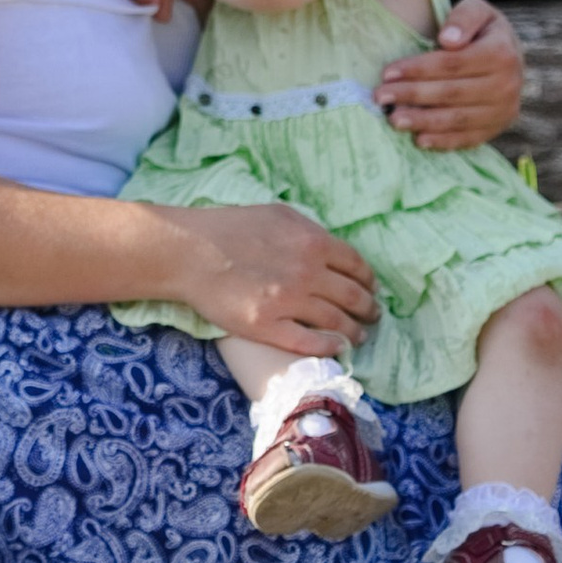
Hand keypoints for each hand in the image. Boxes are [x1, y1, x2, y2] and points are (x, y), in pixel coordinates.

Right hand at [170, 204, 377, 353]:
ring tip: (359, 336)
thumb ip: (309, 231)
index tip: (371, 289)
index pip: (357, 266)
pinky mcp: (268, 326)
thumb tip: (331, 248)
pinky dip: (330, 347)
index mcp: (312, 242)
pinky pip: (311, 342)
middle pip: (353, 296)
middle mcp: (308, 272)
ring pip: (338, 322)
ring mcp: (289, 301)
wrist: (189, 251)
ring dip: (355, 331)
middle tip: (373, 316)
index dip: (368, 281)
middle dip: (369, 309)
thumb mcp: (277, 214)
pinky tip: (337, 348)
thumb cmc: (229, 227)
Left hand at [378, 0, 523, 150]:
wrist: (511, 56)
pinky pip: (467, 138)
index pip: (452, 64)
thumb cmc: (483, 30)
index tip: (387, 72)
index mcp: (501, 53)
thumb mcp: (478, 10)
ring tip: (393, 119)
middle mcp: (507, 85)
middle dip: (412, 95)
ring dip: (422, 121)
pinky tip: (419, 140)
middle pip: (451, 93)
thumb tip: (447, 39)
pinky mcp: (496, 128)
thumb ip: (463, 18)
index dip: (418, 69)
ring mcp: (503, 110)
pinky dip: (443, 141)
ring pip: (457, 119)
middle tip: (380, 97)